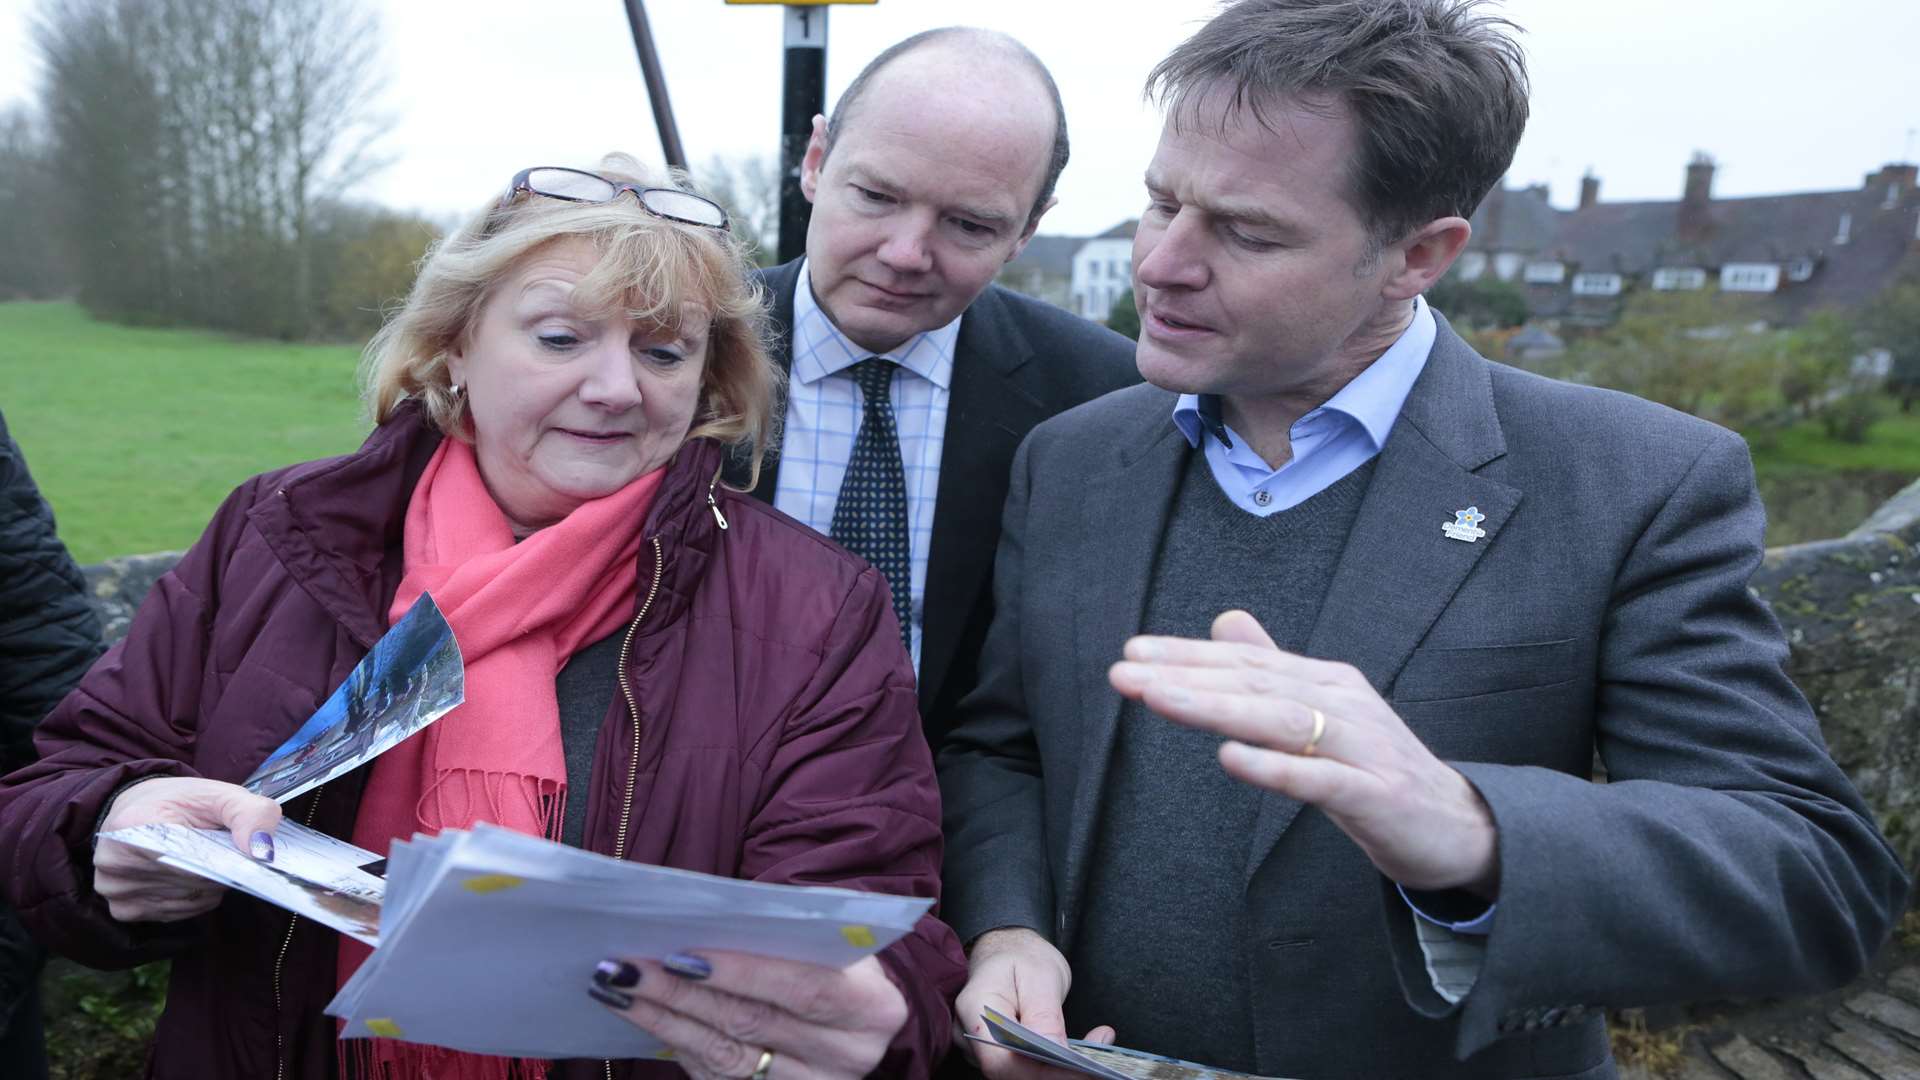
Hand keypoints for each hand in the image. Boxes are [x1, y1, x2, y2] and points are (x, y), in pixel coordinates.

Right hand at [94, 776, 282, 923]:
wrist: (139, 809)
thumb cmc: (182, 802)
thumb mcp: (220, 795)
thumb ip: (251, 813)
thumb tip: (262, 853)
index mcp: (131, 826)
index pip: (194, 858)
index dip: (225, 856)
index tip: (240, 850)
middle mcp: (114, 863)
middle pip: (194, 882)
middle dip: (220, 868)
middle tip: (219, 847)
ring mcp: (115, 891)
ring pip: (191, 900)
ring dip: (209, 884)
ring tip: (200, 857)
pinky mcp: (123, 911)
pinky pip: (179, 912)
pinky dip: (194, 897)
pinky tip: (188, 874)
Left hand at [591, 950, 906, 1079]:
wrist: (855, 1011)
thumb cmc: (832, 955)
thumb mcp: (826, 933)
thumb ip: (782, 926)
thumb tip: (702, 914)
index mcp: (872, 1007)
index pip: (802, 987)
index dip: (741, 972)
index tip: (682, 953)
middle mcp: (848, 1057)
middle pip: (753, 1023)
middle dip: (681, 992)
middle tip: (627, 966)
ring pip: (724, 1056)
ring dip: (663, 1019)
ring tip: (617, 987)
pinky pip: (716, 1076)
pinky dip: (674, 1042)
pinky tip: (642, 1016)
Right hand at [957, 928, 1114, 1079]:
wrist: (1008, 949)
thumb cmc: (1022, 955)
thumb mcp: (1040, 974)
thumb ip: (1044, 1014)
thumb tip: (1055, 1051)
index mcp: (976, 1009)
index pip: (1003, 1060)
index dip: (1042, 1072)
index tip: (1081, 1069)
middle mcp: (971, 1036)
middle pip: (1011, 1072)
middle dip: (1056, 1072)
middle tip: (1098, 1061)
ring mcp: (982, 1048)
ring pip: (1021, 1072)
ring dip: (1059, 1069)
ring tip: (1095, 1047)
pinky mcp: (1000, 1053)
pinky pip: (1026, 1067)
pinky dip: (1055, 1064)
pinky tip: (1081, 1051)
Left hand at [1108, 610, 1499, 896]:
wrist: (1458, 826)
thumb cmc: (1378, 769)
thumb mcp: (1323, 714)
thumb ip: (1275, 670)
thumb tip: (1225, 623)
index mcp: (1326, 682)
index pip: (1245, 663)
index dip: (1186, 656)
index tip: (1130, 652)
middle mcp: (1342, 703)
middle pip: (1254, 683)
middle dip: (1185, 675)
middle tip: (1124, 670)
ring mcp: (1361, 747)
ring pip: (1279, 720)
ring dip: (1215, 707)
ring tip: (1159, 699)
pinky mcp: (1374, 794)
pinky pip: (1318, 779)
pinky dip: (1272, 767)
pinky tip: (1229, 758)